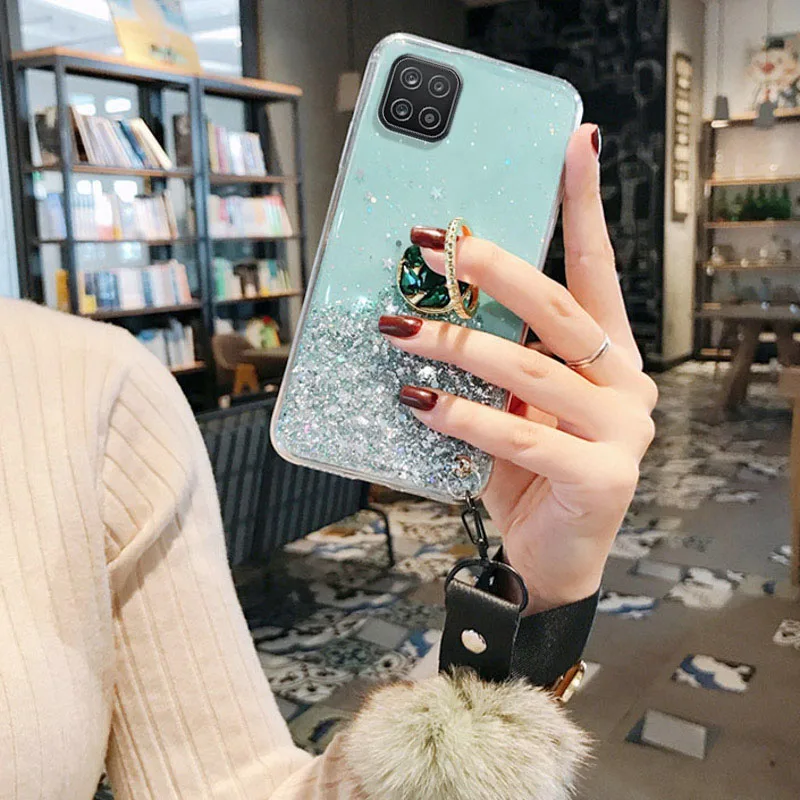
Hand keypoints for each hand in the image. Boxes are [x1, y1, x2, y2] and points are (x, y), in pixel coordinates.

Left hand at [378, 124, 656, 613]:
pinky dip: (464, 416)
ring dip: (457, 345)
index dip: (585, 208)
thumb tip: (423, 307)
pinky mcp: (603, 477)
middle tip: (436, 246)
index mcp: (607, 356)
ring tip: (397, 328)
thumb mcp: (510, 404)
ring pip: (532, 370)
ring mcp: (623, 431)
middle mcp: (626, 384)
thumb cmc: (526, 471)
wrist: (547, 556)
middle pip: (560, 310)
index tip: (576, 146)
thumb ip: (491, 359)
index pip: (595, 271)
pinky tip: (417, 401)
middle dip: (495, 272)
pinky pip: (521, 436)